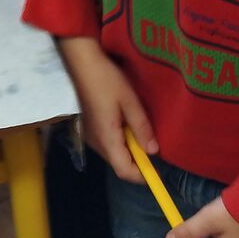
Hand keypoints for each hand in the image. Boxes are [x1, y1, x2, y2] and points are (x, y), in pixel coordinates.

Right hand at [57, 37, 155, 183]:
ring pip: (113, 153)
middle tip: (152, 145)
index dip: (142, 175)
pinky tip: (126, 123)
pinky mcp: (87, 128)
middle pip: (119, 164)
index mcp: (107, 138)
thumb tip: (153, 151)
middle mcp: (96, 143)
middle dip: (138, 162)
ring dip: (129, 150)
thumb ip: (141, 127)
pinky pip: (107, 143)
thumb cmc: (106, 79)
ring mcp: (89, 136)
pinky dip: (120, 141)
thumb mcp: (129, 101)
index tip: (158, 170)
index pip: (124, 171)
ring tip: (141, 130)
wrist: (80, 62)